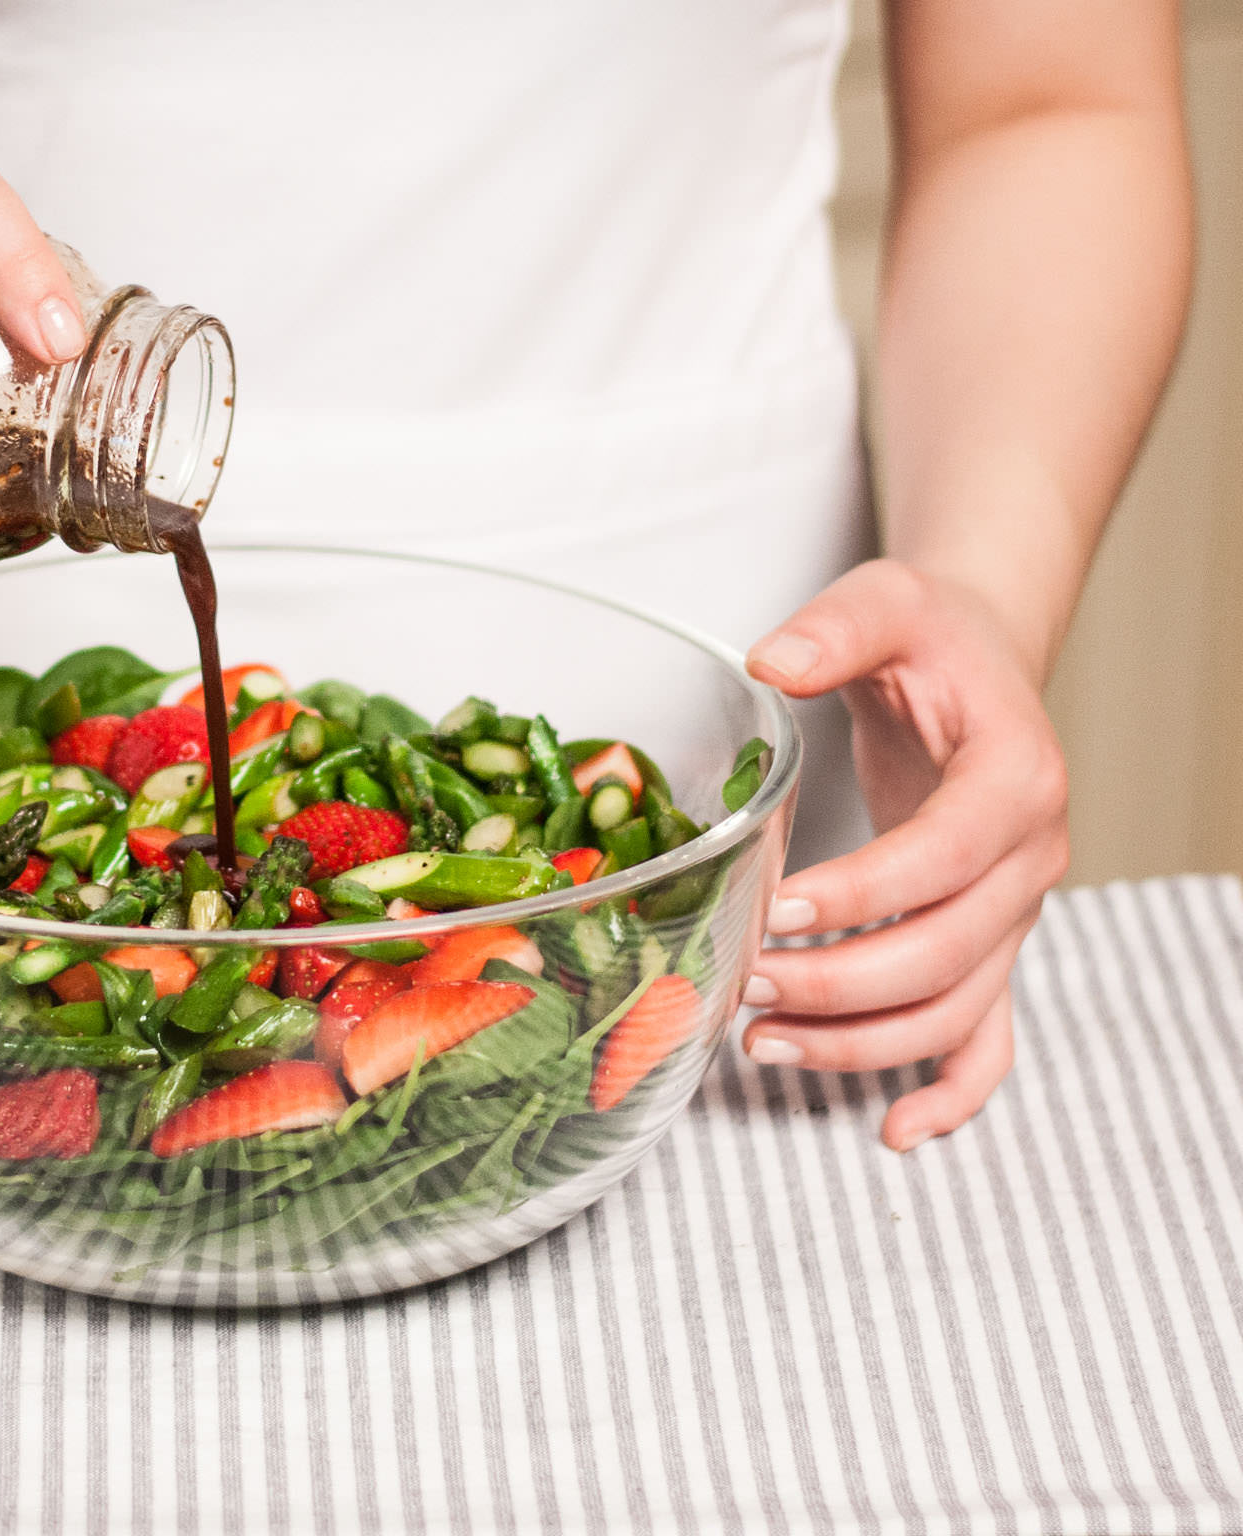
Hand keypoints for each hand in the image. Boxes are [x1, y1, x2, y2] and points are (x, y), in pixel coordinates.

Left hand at [738, 559, 1070, 1150]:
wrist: (974, 664)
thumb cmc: (929, 640)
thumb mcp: (884, 603)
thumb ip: (833, 630)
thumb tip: (773, 660)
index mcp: (1014, 780)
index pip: (944, 858)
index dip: (866, 895)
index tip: (779, 909)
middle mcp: (1028, 859)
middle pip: (948, 953)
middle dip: (842, 984)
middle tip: (746, 985)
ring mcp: (1012, 913)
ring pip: (955, 1009)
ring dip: (862, 1044)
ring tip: (760, 1043)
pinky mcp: (987, 944)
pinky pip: (989, 1039)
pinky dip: (950, 1094)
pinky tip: (891, 1131)